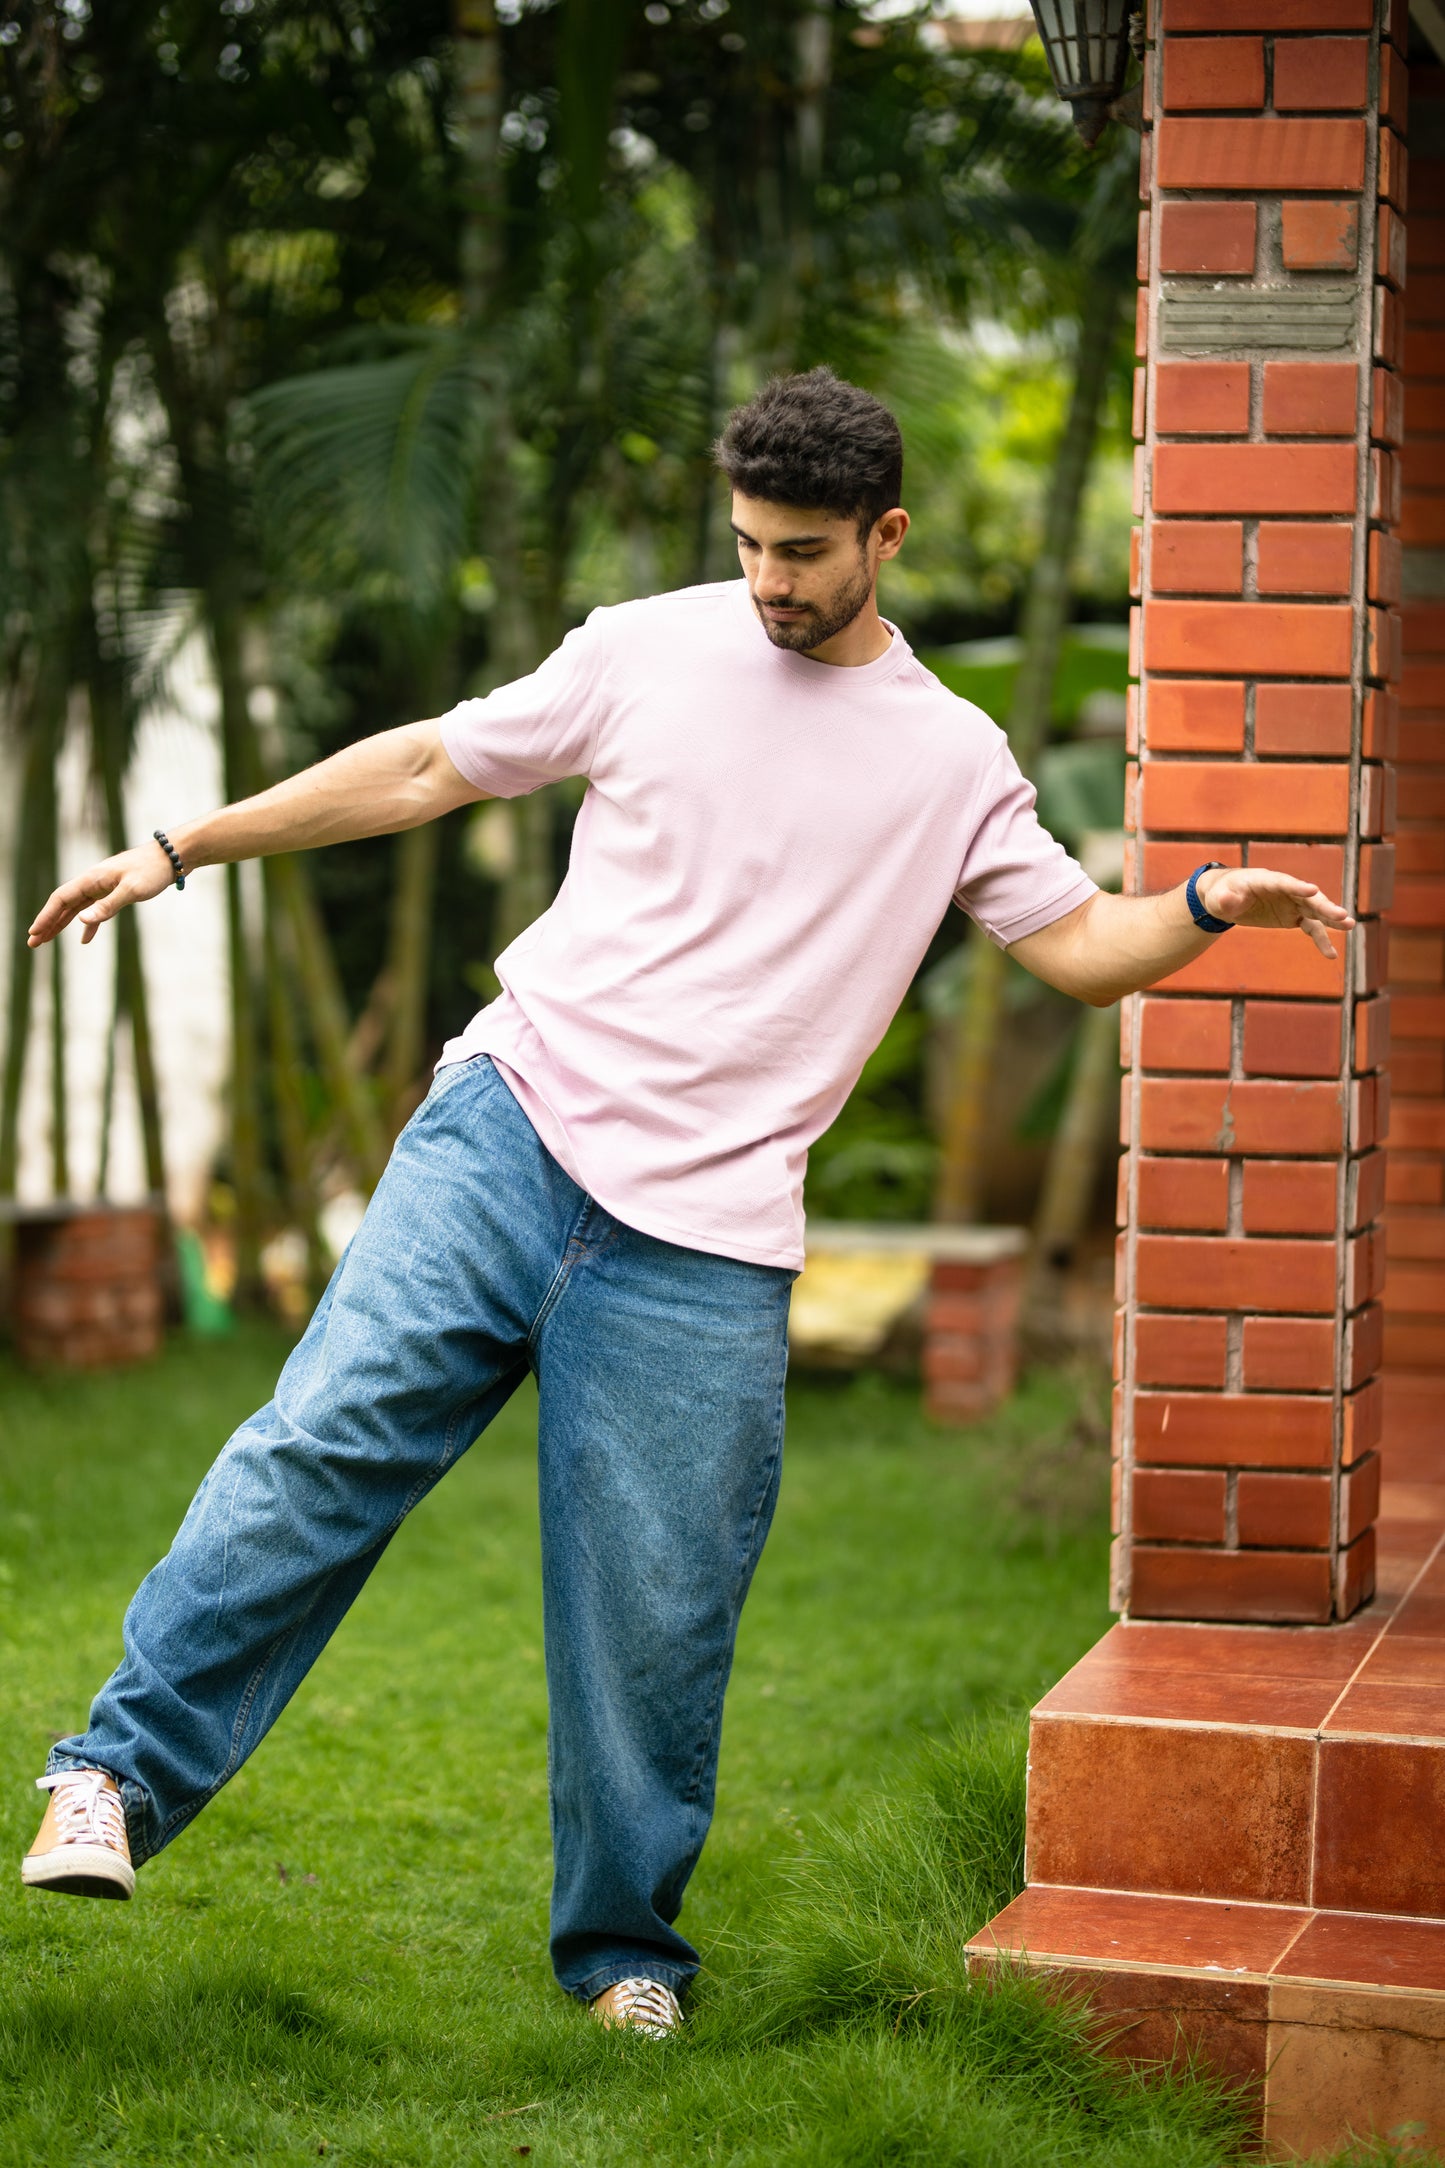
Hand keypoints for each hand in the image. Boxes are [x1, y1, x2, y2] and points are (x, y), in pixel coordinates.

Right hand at [27, 840, 177, 949]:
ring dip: (62, 924)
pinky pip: (95, 910)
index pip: (61, 899)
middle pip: (64, 904)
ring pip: (77, 908)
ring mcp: (104, 887)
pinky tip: (84, 939)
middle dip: (48, 923)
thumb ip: (107, 906)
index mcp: (92, 879)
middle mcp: (94, 882)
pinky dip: (88, 924)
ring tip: (47, 940)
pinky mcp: (115, 891)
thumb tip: (81, 920)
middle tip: (33, 943)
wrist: (171, 857)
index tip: (33, 933)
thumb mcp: (131, 891)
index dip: (46, 916)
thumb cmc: (152, 871)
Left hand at [1196, 866, 1354, 960]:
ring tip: (1350, 926)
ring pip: (1316, 911)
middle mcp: (1285, 890)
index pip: (1284, 883)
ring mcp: (1292, 903)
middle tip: (1343, 916)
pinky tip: (1331, 954)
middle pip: (1308, 898)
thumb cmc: (1222, 894)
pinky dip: (1321, 939)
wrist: (1228, 899)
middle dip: (1325, 906)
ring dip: (1332, 919)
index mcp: (1266, 880)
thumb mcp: (1219, 897)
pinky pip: (1312, 928)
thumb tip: (1228, 901)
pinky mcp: (1294, 916)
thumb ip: (1225, 899)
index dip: (1298, 887)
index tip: (1312, 890)